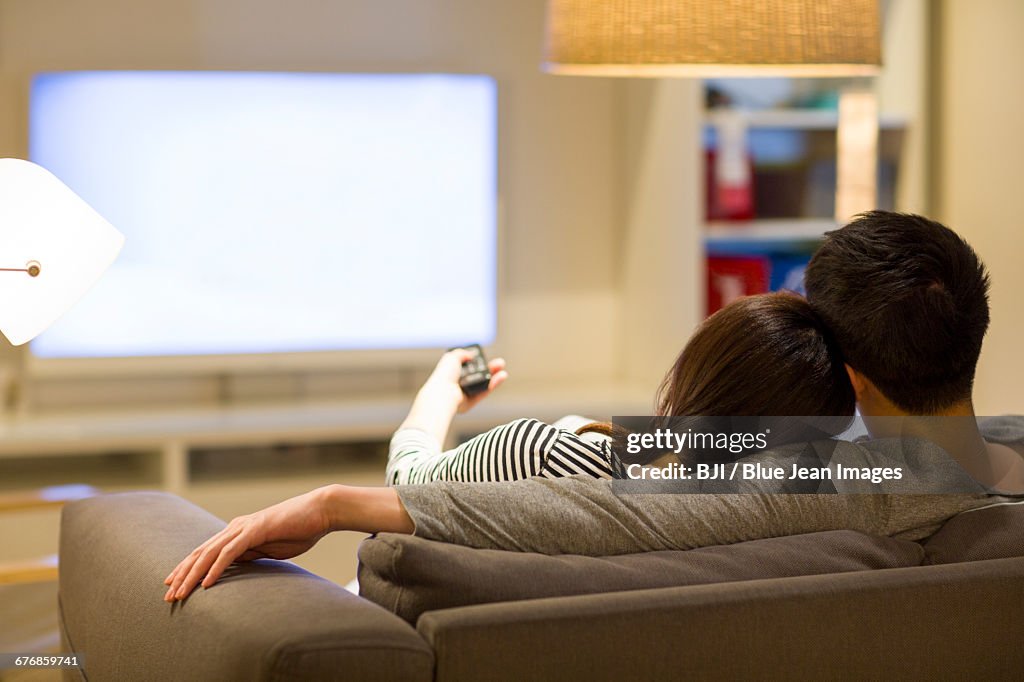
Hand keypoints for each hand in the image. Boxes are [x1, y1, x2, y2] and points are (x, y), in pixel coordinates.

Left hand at [163, 487, 332, 602]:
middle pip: (201, 553)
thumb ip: (252, 555)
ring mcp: (244, 527)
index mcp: (238, 531)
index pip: (206, 552)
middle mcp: (235, 527)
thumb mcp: (271, 548)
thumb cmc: (300, 529)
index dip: (188, 569)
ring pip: (209, 554)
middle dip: (182, 574)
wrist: (320, 511)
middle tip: (168, 595)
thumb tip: (238, 566)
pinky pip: (230, 553)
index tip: (174, 585)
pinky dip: (215, 568)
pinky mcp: (255, 530)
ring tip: (180, 593)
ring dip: (192, 575)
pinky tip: (205, 584)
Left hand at [422, 348, 507, 413]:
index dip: (477, 360)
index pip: (468, 365)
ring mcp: (465, 393)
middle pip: (478, 374)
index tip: (484, 356)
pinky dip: (493, 384)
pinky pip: (484, 392)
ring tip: (503, 371)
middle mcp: (459, 382)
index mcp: (452, 372)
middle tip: (500, 363)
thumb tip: (471, 355)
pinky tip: (501, 377)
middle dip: (490, 368)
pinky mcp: (471, 402)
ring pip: (483, 383)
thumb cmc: (445, 375)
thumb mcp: (452, 356)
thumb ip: (462, 353)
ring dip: (494, 376)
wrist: (443, 392)